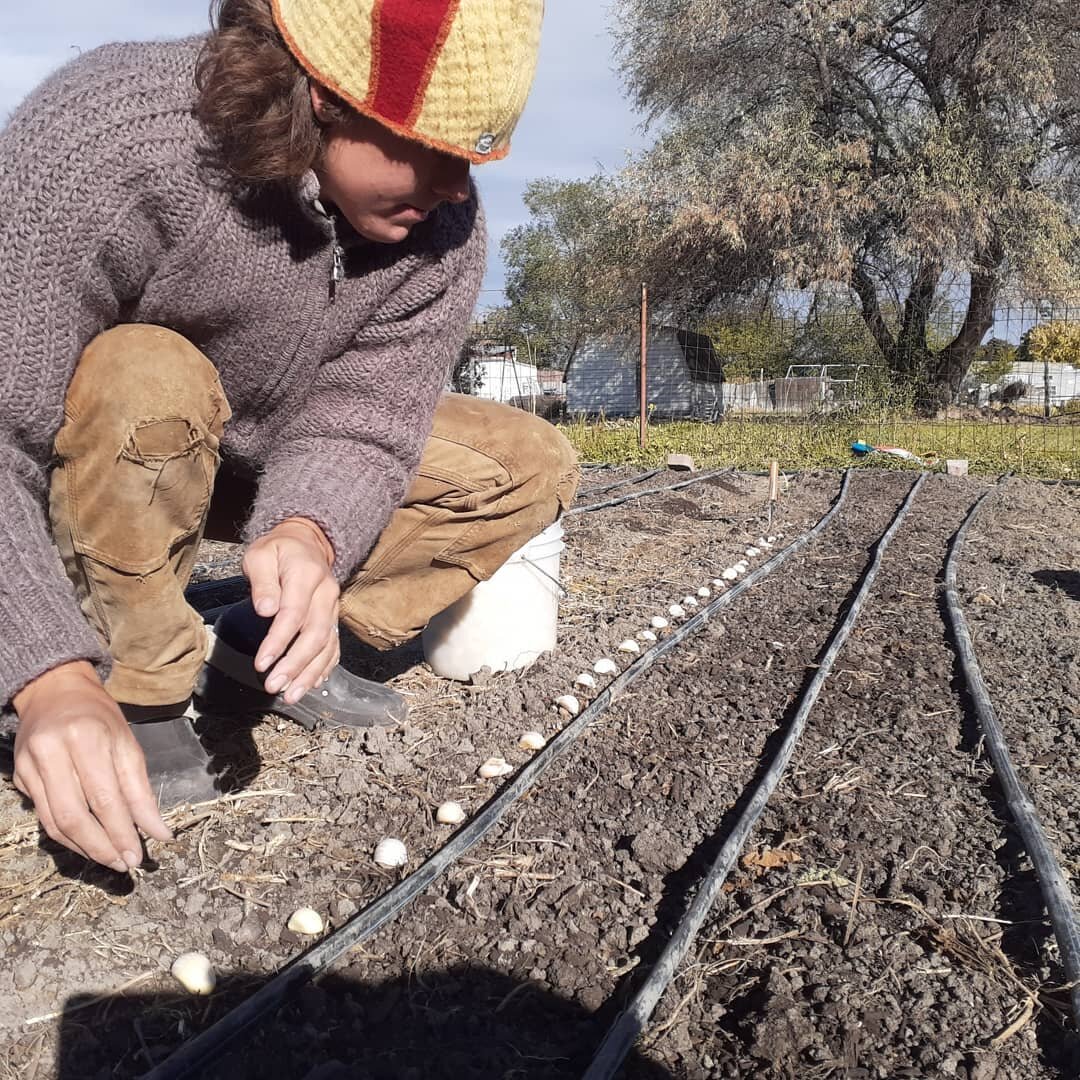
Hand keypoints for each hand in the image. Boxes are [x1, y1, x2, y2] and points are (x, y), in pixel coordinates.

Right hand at [11, 661, 172, 870]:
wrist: (55, 691)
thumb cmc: (99, 716)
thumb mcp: (127, 744)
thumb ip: (140, 791)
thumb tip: (159, 832)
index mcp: (86, 738)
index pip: (105, 798)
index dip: (121, 832)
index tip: (138, 856)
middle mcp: (53, 752)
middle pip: (74, 816)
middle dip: (101, 847)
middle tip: (123, 864)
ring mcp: (30, 766)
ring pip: (54, 823)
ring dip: (84, 848)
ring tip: (109, 859)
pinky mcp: (19, 777)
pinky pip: (44, 816)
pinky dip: (67, 835)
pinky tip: (87, 843)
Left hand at [242, 517, 340, 703]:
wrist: (306, 542)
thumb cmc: (278, 551)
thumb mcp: (260, 555)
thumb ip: (262, 581)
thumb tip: (266, 610)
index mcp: (307, 575)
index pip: (294, 613)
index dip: (279, 641)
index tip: (262, 663)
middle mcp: (326, 593)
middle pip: (315, 634)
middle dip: (295, 664)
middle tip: (274, 686)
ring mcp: (333, 607)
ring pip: (327, 644)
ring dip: (310, 672)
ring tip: (292, 695)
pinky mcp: (333, 618)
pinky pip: (334, 646)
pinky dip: (325, 667)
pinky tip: (312, 684)